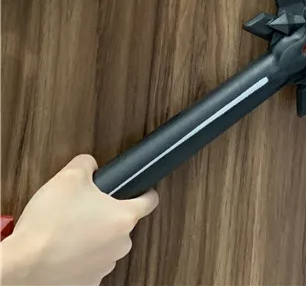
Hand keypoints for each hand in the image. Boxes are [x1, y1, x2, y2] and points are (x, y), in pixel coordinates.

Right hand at [0, 155, 157, 284]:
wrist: (22, 266)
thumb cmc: (47, 226)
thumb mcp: (68, 177)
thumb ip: (86, 164)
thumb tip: (90, 165)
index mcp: (123, 217)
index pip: (150, 201)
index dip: (144, 192)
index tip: (139, 191)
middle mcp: (120, 245)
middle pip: (123, 223)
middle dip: (107, 215)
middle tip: (85, 210)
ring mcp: (104, 267)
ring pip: (106, 245)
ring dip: (93, 238)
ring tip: (69, 232)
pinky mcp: (88, 283)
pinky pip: (91, 265)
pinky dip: (81, 258)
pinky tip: (64, 250)